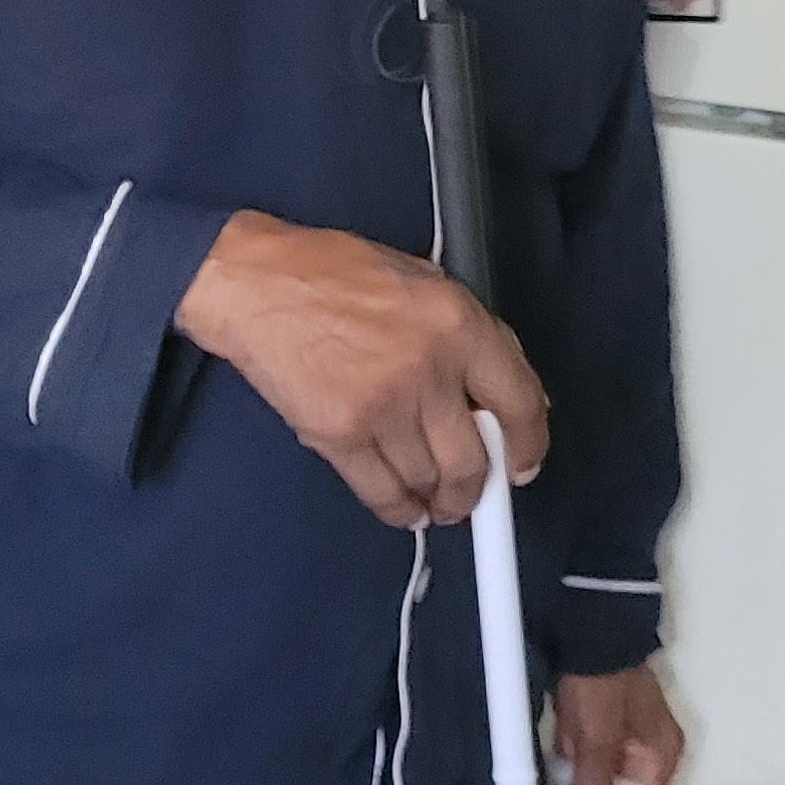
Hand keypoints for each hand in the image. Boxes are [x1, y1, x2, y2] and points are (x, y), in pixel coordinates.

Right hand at [176, 210, 549, 530]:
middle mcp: (427, 369)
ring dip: (439, 502)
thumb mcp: (421, 280)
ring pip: (430, 482)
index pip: (520, 401)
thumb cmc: (331, 273)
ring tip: (436, 502)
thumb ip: (468, 334)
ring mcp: (382, 406)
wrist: (255, 285)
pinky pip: (383, 493)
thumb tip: (504, 393)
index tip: (523, 464)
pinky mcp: (339, 435)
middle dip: (477, 490)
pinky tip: (406, 508)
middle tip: (473, 493)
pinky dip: (400, 511)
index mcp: (456, 323)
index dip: (530, 445)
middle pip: (474, 460)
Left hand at [553, 663, 685, 784]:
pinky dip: (563, 769)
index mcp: (660, 757)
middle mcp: (644, 753)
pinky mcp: (591, 724)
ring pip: (593, 782)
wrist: (585, 621)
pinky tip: (544, 781)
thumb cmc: (600, 682)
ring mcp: (617, 737)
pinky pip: (578, 760)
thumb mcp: (597, 738)